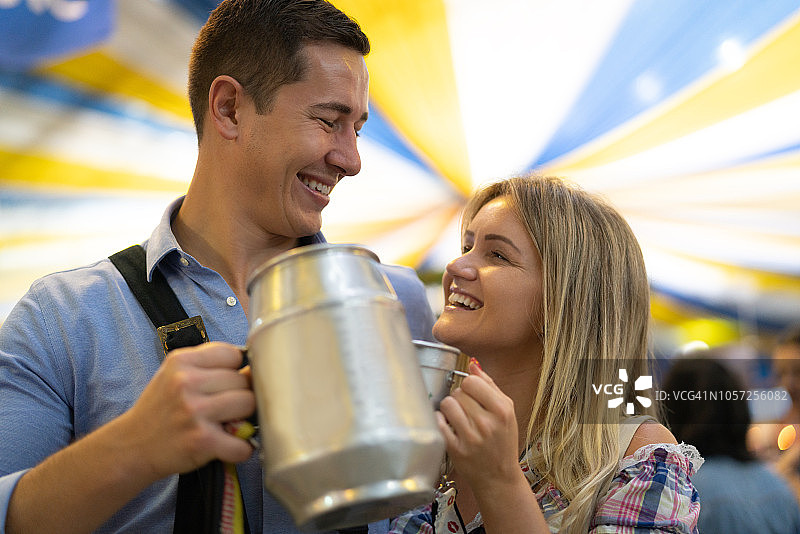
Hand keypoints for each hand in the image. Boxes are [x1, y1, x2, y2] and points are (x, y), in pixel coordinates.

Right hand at [118, 342, 255, 478]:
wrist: (131, 446)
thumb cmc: (160, 409)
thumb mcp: (173, 374)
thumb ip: (208, 365)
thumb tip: (253, 369)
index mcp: (181, 361)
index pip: (232, 354)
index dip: (235, 370)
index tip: (226, 383)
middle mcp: (187, 383)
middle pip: (243, 380)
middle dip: (240, 395)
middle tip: (224, 408)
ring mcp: (195, 411)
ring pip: (249, 404)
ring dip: (244, 418)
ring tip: (228, 424)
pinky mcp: (202, 440)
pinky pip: (243, 443)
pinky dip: (241, 449)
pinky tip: (229, 446)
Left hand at [437, 360, 520, 486]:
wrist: (499, 477)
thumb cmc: (503, 442)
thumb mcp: (507, 412)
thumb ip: (490, 385)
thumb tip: (473, 364)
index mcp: (502, 410)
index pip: (471, 381)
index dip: (468, 386)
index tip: (471, 394)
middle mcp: (487, 423)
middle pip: (458, 392)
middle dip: (460, 398)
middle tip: (467, 411)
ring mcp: (470, 437)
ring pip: (447, 404)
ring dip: (449, 409)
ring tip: (457, 418)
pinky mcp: (456, 449)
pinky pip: (438, 423)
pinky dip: (440, 421)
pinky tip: (448, 426)